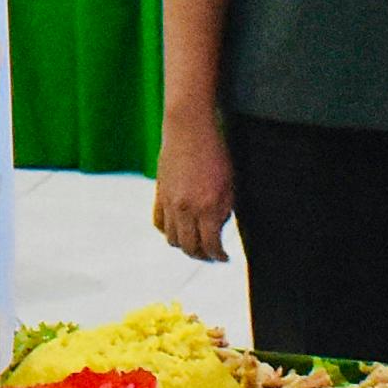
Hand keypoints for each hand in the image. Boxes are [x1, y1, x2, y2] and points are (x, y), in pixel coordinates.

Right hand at [154, 117, 234, 261]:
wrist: (190, 129)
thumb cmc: (215, 153)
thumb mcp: (229, 184)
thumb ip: (223, 211)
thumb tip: (217, 230)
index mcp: (208, 207)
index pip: (211, 245)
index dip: (218, 256)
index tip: (224, 258)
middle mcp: (186, 209)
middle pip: (189, 247)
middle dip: (202, 256)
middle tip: (210, 255)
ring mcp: (170, 202)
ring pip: (172, 239)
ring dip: (184, 246)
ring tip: (194, 245)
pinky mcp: (159, 194)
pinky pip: (159, 223)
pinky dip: (168, 231)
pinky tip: (178, 230)